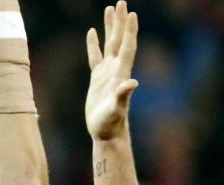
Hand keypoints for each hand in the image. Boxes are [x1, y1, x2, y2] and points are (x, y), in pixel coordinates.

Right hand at [86, 1, 138, 141]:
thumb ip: (123, 96)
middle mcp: (116, 69)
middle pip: (119, 40)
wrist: (106, 132)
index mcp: (121, 73)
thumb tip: (132, 83)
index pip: (127, 47)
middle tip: (120, 2)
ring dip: (110, 27)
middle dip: (120, 22)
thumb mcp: (116, 110)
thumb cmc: (111, 123)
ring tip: (109, 9)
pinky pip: (95, 56)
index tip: (131, 14)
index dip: (129, 31)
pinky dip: (94, 44)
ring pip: (109, 44)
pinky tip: (92, 32)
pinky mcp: (97, 79)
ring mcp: (107, 73)